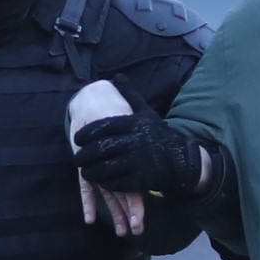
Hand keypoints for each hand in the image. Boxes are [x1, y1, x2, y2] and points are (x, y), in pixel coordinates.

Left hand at [71, 106, 205, 200]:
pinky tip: (102, 181)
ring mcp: (139, 162)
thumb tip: (117, 77)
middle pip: (100, 149)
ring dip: (92, 172)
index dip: (86, 134)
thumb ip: (129, 96)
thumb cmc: (159, 135)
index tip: (77, 139)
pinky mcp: (142, 179)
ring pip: (106, 168)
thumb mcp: (146, 112)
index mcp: (134, 124)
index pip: (103, 127)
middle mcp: (135, 142)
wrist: (183, 159)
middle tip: (77, 159)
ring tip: (86, 172)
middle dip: (84, 156)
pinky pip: (117, 183)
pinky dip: (106, 183)